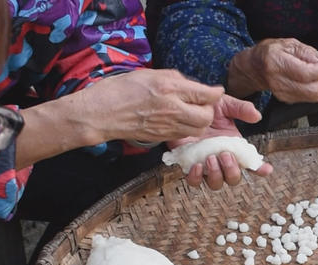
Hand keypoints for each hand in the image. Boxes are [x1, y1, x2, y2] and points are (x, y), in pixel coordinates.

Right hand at [83, 69, 223, 143]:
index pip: (206, 94)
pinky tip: (180, 120)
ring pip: (198, 130)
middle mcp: (171, 109)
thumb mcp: (149, 74)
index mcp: (169, 88)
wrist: (101, 113)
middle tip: (203, 104)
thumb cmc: (121, 89)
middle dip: (210, 110)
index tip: (215, 91)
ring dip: (200, 122)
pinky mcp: (162, 137)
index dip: (215, 93)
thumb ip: (174, 78)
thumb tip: (192, 84)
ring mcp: (167, 126)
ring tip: (192, 113)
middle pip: (207, 117)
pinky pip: (184, 135)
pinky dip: (188, 129)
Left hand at [167, 95, 274, 189]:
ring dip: (217, 175)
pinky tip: (197, 165)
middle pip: (234, 178)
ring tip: (211, 158)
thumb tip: (256, 116)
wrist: (182, 110)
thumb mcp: (225, 105)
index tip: (266, 169)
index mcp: (235, 148)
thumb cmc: (205, 109)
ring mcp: (206, 166)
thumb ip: (241, 109)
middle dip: (232, 171)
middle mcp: (222, 160)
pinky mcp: (190, 166)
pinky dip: (197, 177)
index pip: (251, 163)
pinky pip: (195, 182)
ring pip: (216, 183)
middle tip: (226, 155)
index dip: (260, 169)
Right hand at [228, 38, 317, 102]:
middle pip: (311, 89)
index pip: (306, 73)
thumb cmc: (270, 53)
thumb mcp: (288, 44)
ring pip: (312, 96)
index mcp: (277, 64)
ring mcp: (282, 94)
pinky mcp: (287, 100)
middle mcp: (279, 82)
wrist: (255, 68)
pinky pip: (309, 98)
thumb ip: (307, 52)